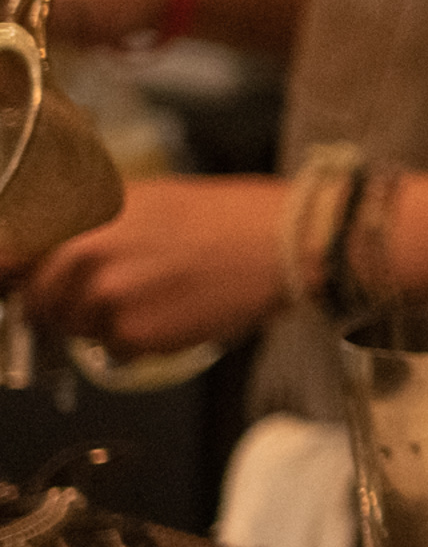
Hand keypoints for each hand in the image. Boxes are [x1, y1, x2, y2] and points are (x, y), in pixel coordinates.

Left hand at [12, 177, 287, 357]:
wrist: (280, 243)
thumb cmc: (221, 216)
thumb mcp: (144, 198)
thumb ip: (88, 220)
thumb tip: (45, 245)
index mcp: (81, 218)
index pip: (10, 258)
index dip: (11, 274)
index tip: (14, 280)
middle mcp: (83, 259)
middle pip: (37, 301)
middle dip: (62, 302)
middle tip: (111, 290)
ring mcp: (105, 301)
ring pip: (75, 328)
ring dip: (101, 321)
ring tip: (153, 295)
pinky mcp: (133, 337)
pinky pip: (113, 349)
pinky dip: (136, 339)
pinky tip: (173, 312)